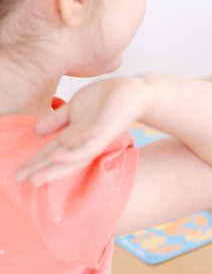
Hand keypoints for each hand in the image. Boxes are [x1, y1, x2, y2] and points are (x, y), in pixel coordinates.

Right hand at [15, 77, 147, 185]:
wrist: (132, 92)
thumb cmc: (105, 100)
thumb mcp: (74, 109)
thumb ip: (56, 121)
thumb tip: (35, 131)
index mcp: (73, 136)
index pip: (49, 152)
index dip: (34, 162)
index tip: (16, 174)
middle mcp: (82, 142)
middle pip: (56, 160)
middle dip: (38, 170)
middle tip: (19, 180)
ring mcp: (93, 139)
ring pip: (71, 159)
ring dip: (53, 169)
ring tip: (35, 178)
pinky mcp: (104, 134)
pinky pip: (87, 147)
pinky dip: (73, 153)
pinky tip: (57, 157)